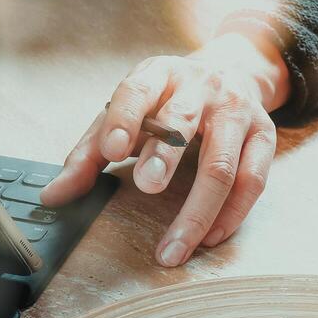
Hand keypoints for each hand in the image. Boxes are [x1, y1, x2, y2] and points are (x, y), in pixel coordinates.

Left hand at [41, 35, 290, 266]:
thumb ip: (89, 154)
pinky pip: (252, 180)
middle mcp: (201, 87)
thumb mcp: (127, 114)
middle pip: (182, 121)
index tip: (111, 152)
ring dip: (198, 209)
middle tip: (147, 187)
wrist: (232, 70)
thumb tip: (53, 196)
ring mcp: (237, 111)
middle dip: (166, 156)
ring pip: (222, 162)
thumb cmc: (168, 101)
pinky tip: (209, 237)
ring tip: (174, 247)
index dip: (124, 120)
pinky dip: (231, 214)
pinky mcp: (264, 135)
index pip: (137, 91)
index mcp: (159, 75)